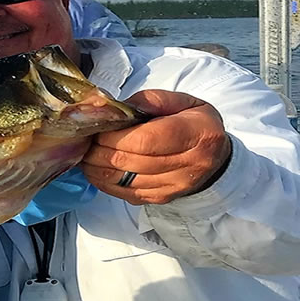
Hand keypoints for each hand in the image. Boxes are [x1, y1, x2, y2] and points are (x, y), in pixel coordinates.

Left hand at [79, 89, 230, 204]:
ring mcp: (175, 186)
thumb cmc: (193, 123)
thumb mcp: (180, 101)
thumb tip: (114, 109)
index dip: (115, 136)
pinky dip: (104, 182)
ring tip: (86, 153)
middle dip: (100, 151)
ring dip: (97, 168)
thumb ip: (148, 101)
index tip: (98, 128)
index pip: (146, 140)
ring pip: (124, 181)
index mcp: (197, 135)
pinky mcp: (162, 199)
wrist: (214, 156)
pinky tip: (95, 168)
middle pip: (130, 162)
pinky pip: (125, 194)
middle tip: (85, 140)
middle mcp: (189, 165)